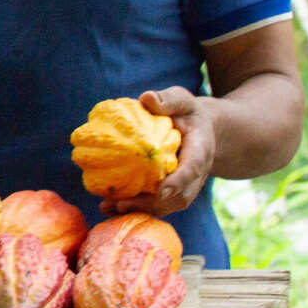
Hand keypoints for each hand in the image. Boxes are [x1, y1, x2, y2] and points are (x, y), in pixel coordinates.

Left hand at [102, 87, 211, 215]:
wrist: (197, 131)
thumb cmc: (185, 113)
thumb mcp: (182, 100)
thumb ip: (168, 99)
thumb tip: (146, 98)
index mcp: (201, 151)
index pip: (192, 169)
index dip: (179, 181)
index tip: (162, 190)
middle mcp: (195, 175)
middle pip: (179, 196)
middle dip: (153, 204)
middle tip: (123, 203)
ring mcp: (183, 186)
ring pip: (165, 205)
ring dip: (139, 210)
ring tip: (110, 207)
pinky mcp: (169, 192)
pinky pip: (153, 204)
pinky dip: (133, 207)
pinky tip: (106, 206)